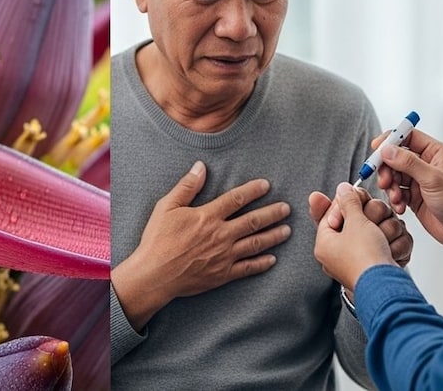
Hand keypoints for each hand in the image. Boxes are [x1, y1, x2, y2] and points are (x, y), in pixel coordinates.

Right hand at [112, 161, 291, 330]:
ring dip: (273, 236)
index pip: (236, 199)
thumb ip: (186, 187)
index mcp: (207, 217)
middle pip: (253, 221)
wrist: (154, 275)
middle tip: (286, 208)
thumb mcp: (166, 207)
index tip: (266, 185)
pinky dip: (262, 263)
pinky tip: (272, 259)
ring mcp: (224, 256)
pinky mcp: (223, 274)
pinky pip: (248, 268)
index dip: (253, 190)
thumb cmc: (157, 240)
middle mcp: (220, 235)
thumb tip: (200, 166)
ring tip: (287, 230)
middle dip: (272, 213)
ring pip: (255, 244)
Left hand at [309, 186, 411, 267]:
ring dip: (387, 231)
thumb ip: (348, 201)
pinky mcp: (382, 261)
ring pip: (380, 227)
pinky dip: (394, 245)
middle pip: (360, 217)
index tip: (358, 200)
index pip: (334, 210)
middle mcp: (341, 251)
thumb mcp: (355, 222)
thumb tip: (341, 189)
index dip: (348, 203)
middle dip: (372, 218)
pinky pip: (392, 242)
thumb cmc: (366, 259)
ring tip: (383, 242)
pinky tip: (391, 252)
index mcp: (326, 242)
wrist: (387, 288)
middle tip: (372, 225)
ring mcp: (363, 257)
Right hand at [373, 128, 442, 257]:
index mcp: (435, 152)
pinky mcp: (414, 196)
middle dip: (387, 168)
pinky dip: (394, 198)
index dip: (391, 140)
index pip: (408, 136)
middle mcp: (426, 163)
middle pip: (396, 156)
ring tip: (396, 198)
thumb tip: (387, 150)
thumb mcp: (433, 179)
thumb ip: (408, 163)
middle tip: (384, 180)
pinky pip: (396, 191)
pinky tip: (400, 207)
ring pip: (393, 175)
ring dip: (390, 186)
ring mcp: (419, 180)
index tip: (376, 149)